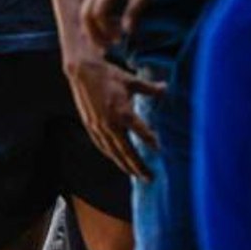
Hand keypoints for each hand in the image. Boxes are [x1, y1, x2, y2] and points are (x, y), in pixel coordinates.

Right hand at [64, 50, 163, 179]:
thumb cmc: (110, 75)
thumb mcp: (133, 81)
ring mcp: (99, 126)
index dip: (153, 144)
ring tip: (135, 175)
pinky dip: (110, 155)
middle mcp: (112, 123)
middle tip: (150, 178)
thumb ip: (150, 89)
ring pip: (113, 152)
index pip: (143, 134)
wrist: (84, 71)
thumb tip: (166, 87)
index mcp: (124, 113)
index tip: (160, 152)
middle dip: (139, 166)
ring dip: (125, 165)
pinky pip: (102, 145)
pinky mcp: (90, 125)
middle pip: (128, 151)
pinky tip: (116, 160)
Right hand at [80, 0, 164, 48]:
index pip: (98, 13)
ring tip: (106, 42)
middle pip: (85, 13)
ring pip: (85, 10)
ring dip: (93, 28)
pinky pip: (91, 5)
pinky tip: (108, 29)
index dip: (105, 30)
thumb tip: (127, 31)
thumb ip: (135, 9)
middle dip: (93, 33)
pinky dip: (95, 20)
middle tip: (106, 48)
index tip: (118, 40)